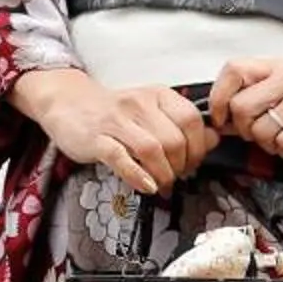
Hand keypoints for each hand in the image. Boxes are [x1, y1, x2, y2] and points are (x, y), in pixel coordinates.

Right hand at [12, 69, 214, 194]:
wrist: (69, 103)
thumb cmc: (114, 112)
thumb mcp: (152, 112)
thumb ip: (182, 125)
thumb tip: (213, 139)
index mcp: (159, 95)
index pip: (191, 120)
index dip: (198, 147)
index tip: (194, 163)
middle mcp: (140, 104)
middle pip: (174, 139)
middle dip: (182, 165)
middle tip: (177, 177)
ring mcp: (117, 121)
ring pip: (152, 149)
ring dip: (163, 174)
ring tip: (163, 185)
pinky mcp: (96, 138)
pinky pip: (121, 158)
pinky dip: (138, 175)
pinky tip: (147, 186)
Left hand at [206, 60, 282, 160]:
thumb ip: (253, 99)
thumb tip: (218, 119)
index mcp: (276, 67)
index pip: (233, 70)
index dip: (219, 97)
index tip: (223, 117)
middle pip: (240, 106)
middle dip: (243, 129)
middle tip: (259, 133)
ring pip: (260, 129)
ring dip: (267, 144)